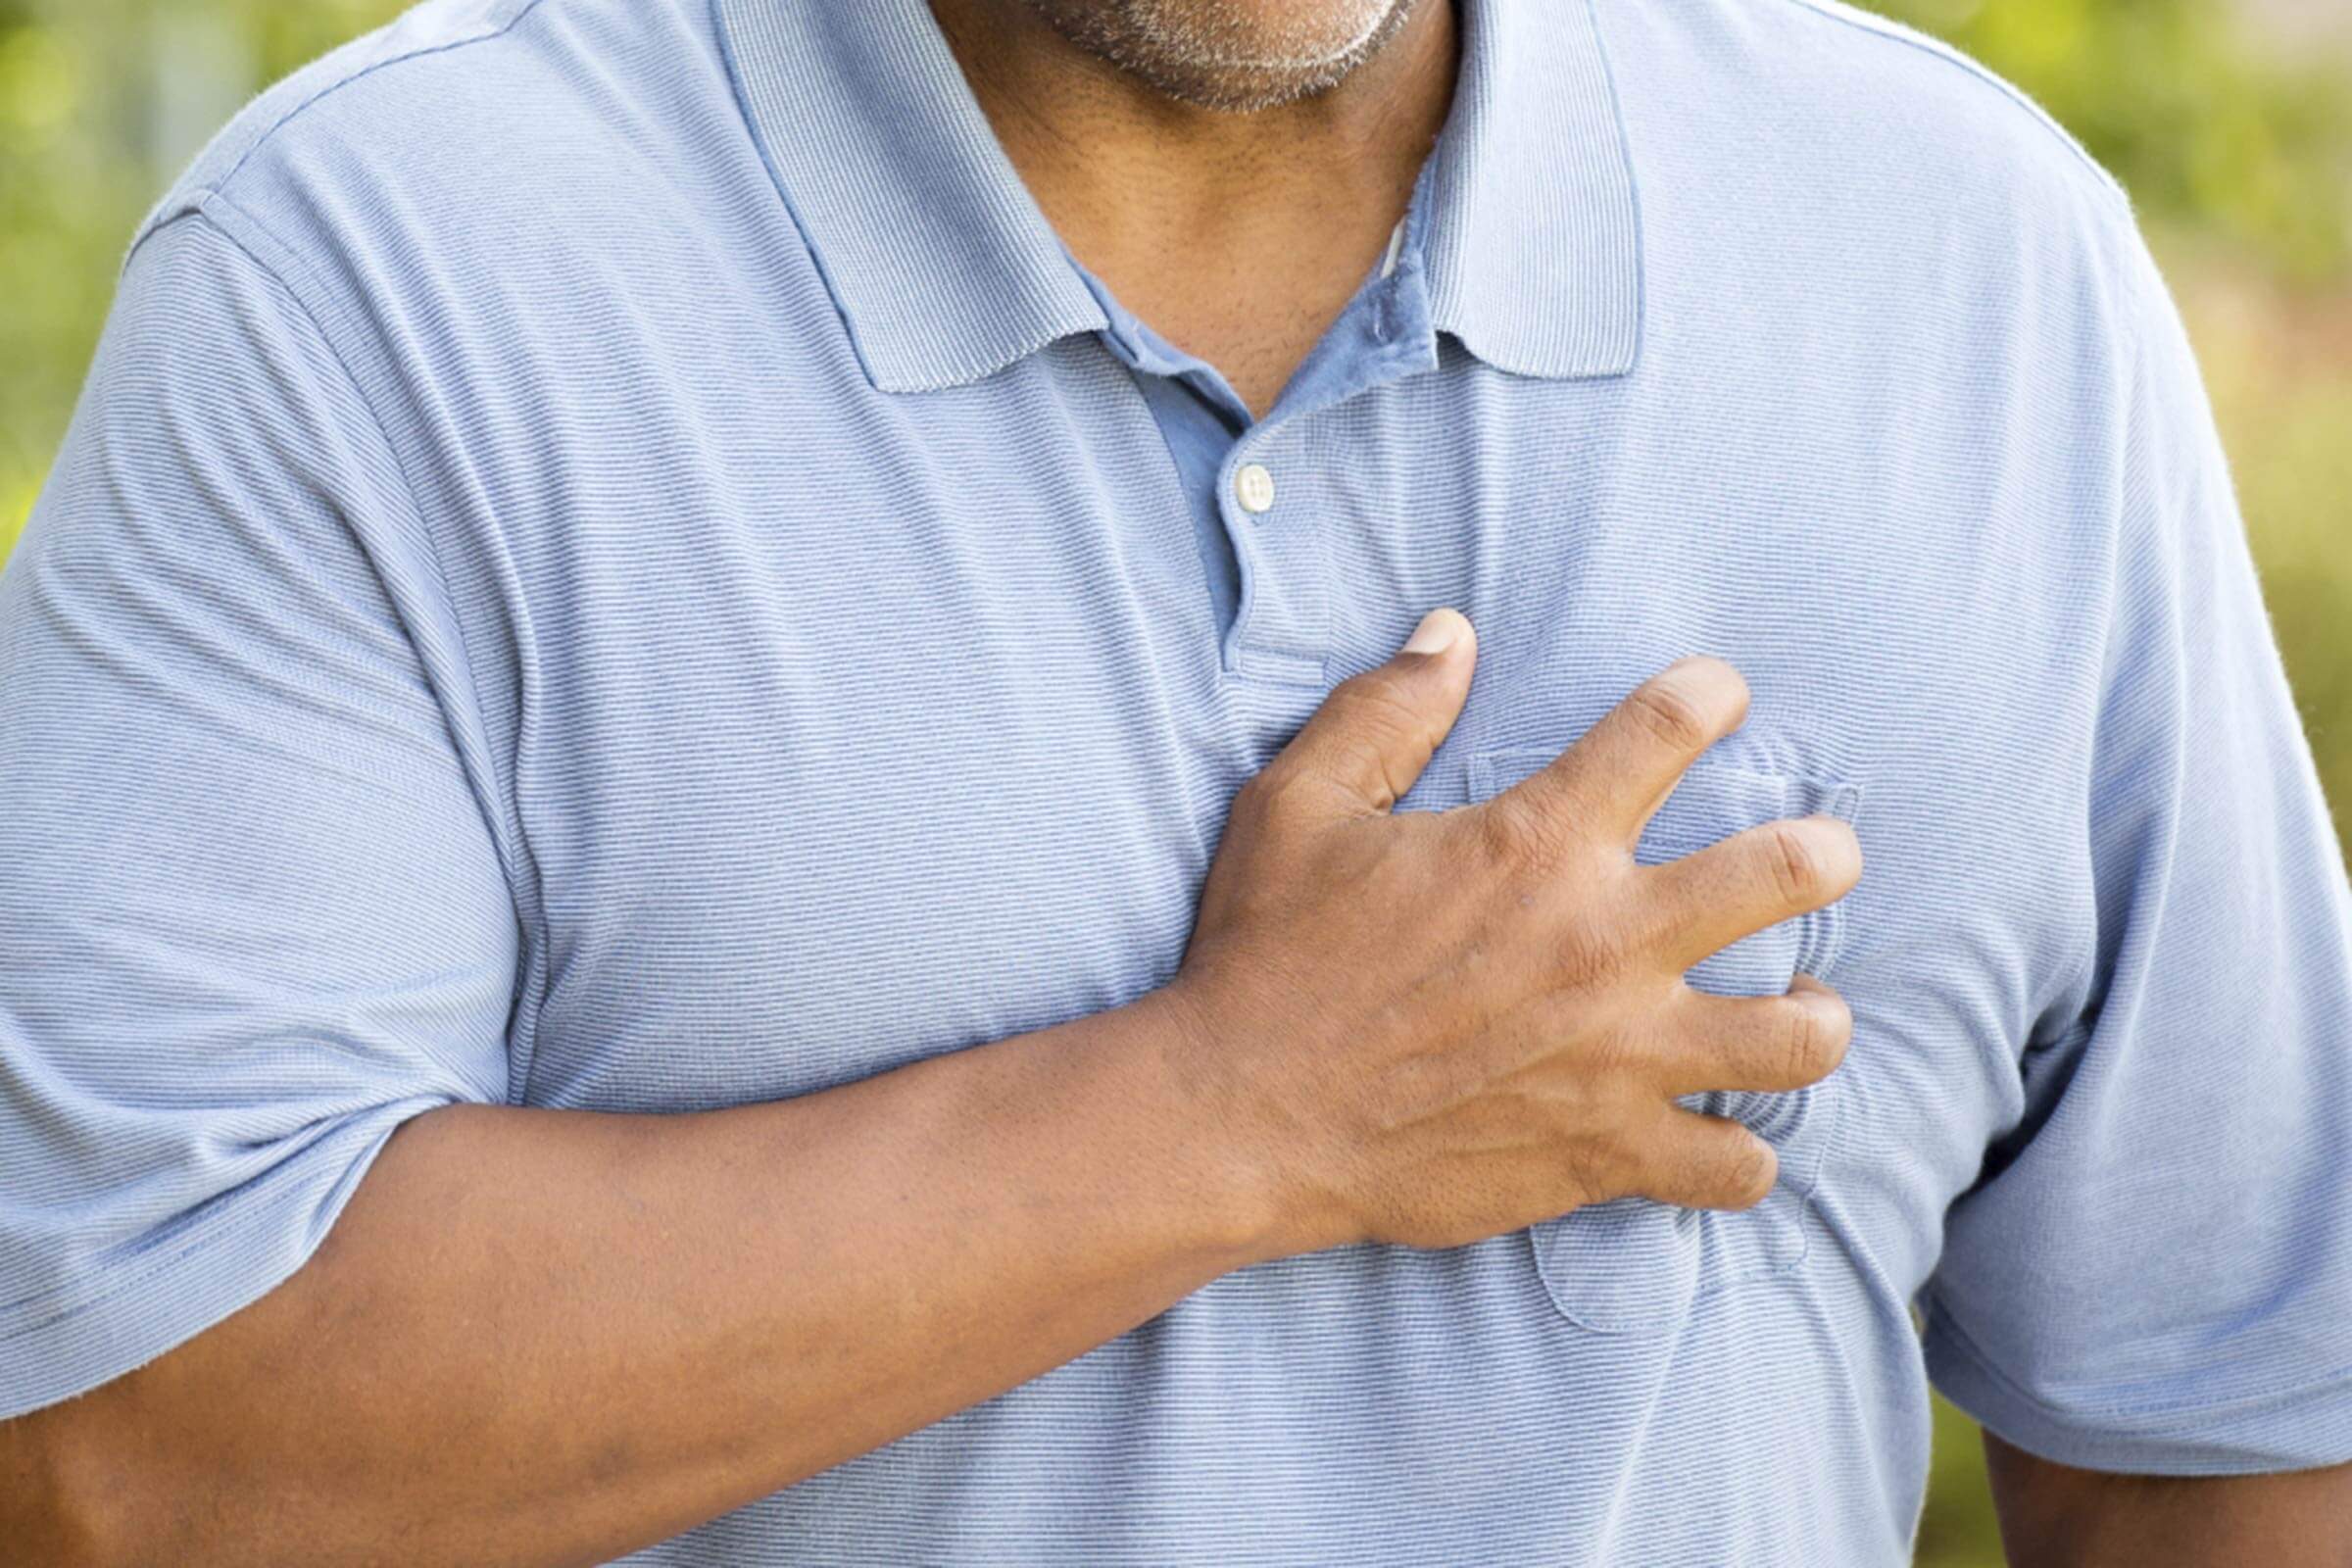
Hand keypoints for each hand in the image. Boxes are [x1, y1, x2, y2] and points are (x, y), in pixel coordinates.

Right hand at [1163, 607, 1863, 1257]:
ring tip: (1805, 1007)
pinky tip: (1725, 1134)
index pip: (1667, 728)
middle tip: (1820, 858)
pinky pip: (1732, 1168)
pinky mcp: (1605, 1151)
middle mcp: (1604, 941)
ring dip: (1815, 1017)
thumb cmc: (1267, 954)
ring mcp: (1619, 1056)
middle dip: (1824, 854)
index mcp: (1536, 841)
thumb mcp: (1297, 805)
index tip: (1717, 696)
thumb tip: (1452, 632)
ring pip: (1797, 1038)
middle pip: (1787, 874)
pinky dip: (1741, 1157)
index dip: (1707, 695)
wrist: (1242, 1116)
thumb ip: (1382, 711)